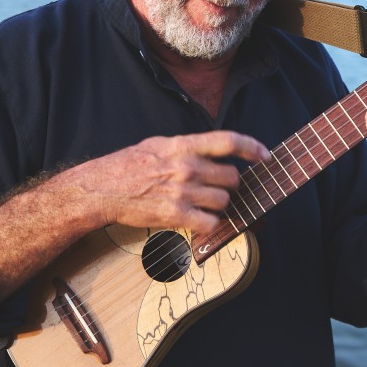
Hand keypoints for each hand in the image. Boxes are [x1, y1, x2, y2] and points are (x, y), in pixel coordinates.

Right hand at [75, 131, 270, 234]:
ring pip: (224, 201)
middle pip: (232, 178)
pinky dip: (209, 226)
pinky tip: (199, 222)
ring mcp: (183, 191)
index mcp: (183, 145)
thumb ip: (187, 146)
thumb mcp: (158, 144)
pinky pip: (210, 223)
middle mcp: (187, 167)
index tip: (265, 156)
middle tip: (218, 188)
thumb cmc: (127, 165)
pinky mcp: (176, 215)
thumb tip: (211, 149)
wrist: (101, 189)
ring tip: (203, 205)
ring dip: (219, 206)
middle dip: (230, 185)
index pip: (229, 140)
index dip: (253, 147)